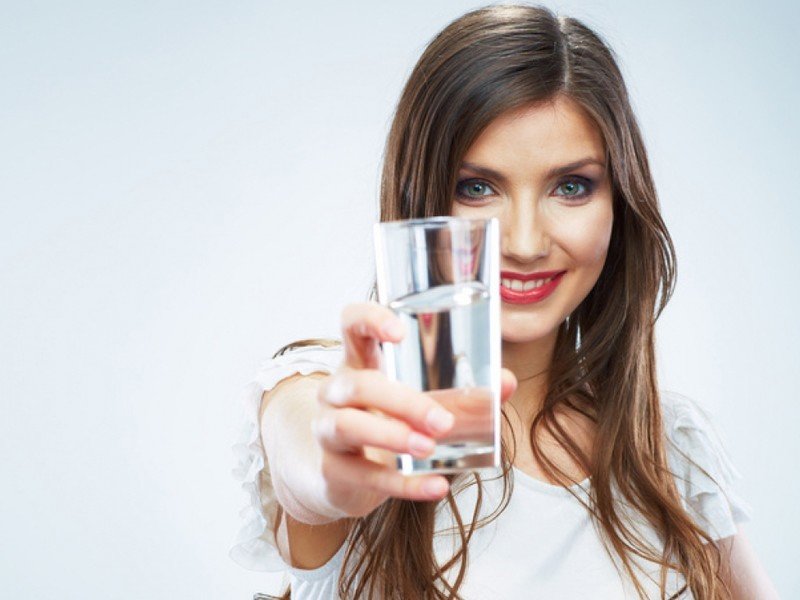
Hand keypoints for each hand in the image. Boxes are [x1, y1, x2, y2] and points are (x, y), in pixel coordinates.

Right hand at [311, 301, 516, 518]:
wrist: (345, 476)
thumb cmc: (386, 422)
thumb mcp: (419, 401)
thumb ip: (463, 392)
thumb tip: (507, 382)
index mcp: (359, 361)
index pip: (352, 324)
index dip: (370, 320)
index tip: (400, 332)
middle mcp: (336, 391)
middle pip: (359, 385)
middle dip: (402, 401)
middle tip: (443, 421)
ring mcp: (327, 430)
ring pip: (347, 426)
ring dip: (392, 436)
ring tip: (430, 447)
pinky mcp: (333, 470)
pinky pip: (364, 475)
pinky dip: (404, 483)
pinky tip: (436, 486)